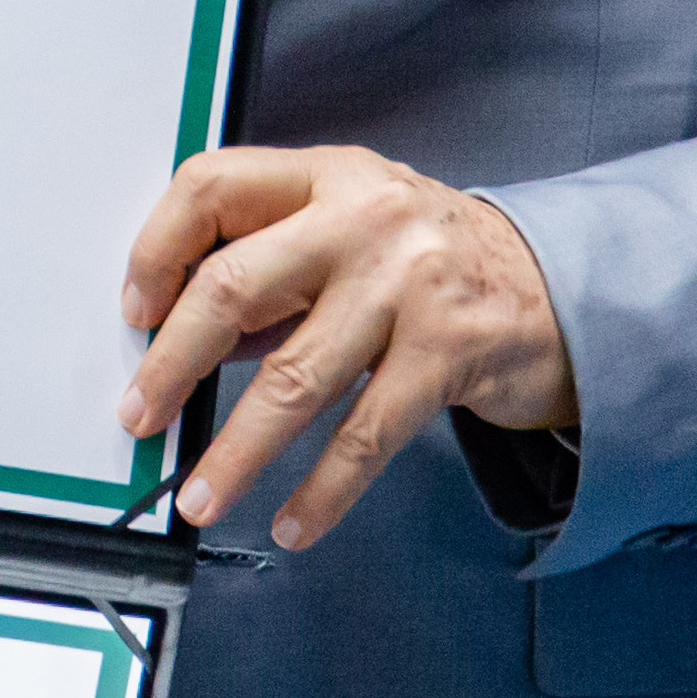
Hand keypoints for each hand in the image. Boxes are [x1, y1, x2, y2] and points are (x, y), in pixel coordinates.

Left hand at [115, 146, 574, 551]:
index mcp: (327, 176)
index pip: (212, 186)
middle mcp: (364, 218)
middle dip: (173, 362)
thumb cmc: (433, 261)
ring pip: (294, 379)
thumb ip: (274, 266)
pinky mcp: (449, 353)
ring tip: (201, 495)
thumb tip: (180, 340)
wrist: (561, 289)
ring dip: (237, 451)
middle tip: (141, 415)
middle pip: (235, 285)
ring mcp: (410, 285)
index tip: (135, 312)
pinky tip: (293, 522)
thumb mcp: (351, 228)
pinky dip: (322, 490)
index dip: (157, 250)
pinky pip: (365, 437)